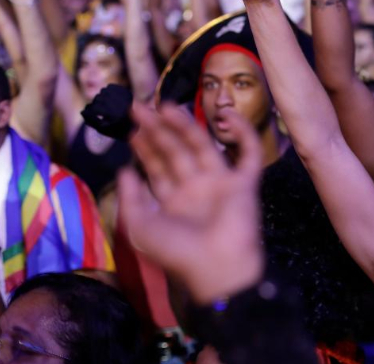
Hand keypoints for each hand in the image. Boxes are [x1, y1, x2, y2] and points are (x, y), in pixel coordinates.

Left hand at [118, 105, 263, 303]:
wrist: (216, 268)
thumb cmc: (176, 252)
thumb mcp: (140, 227)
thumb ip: (130, 197)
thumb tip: (124, 170)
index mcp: (173, 202)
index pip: (157, 168)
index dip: (144, 147)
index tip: (130, 127)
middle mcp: (196, 189)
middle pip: (175, 152)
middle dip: (157, 130)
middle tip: (138, 107)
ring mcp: (221, 184)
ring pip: (202, 146)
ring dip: (185, 126)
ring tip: (164, 106)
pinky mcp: (244, 182)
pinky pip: (249, 153)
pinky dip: (243, 133)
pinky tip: (227, 116)